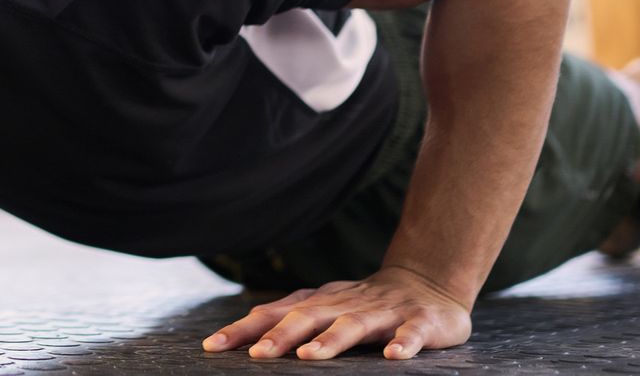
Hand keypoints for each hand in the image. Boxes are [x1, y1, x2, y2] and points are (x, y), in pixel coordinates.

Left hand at [201, 266, 472, 359]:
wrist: (426, 282)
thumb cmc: (363, 303)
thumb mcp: (324, 307)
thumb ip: (289, 319)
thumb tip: (245, 339)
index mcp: (319, 302)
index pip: (274, 313)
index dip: (244, 329)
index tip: (212, 346)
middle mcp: (345, 304)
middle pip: (308, 316)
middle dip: (281, 335)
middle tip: (257, 355)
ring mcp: (383, 312)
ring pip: (354, 325)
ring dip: (332, 340)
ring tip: (310, 356)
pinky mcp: (419, 322)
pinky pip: (412, 333)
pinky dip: (404, 343)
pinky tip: (394, 356)